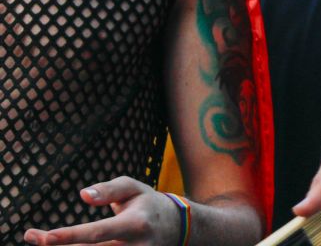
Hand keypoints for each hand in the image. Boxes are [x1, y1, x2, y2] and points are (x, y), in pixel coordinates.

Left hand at [26, 178, 182, 244]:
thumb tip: (82, 195)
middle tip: (33, 237)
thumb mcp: (134, 188)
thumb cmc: (148, 204)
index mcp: (136, 224)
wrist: (179, 228)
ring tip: (45, 243)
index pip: (98, 233)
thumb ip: (108, 189)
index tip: (44, 237)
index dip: (70, 236)